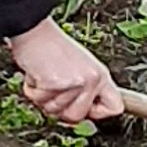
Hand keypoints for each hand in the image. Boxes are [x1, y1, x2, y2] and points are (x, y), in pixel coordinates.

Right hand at [4, 20, 123, 125]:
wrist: (34, 29)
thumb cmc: (52, 47)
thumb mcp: (80, 67)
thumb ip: (85, 90)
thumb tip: (83, 114)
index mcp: (101, 76)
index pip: (114, 107)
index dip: (97, 113)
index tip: (85, 111)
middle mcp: (92, 80)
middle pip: (76, 117)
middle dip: (59, 109)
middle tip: (53, 89)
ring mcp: (75, 83)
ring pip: (55, 111)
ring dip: (43, 97)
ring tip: (44, 76)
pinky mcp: (55, 83)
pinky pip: (39, 100)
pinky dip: (32, 89)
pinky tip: (36, 73)